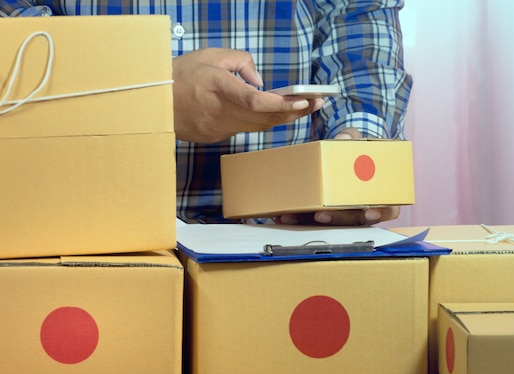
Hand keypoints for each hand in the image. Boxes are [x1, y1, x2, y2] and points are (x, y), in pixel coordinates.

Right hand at [172, 48, 323, 142]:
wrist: (154, 102)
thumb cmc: (181, 74)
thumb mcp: (211, 55)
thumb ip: (241, 62)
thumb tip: (261, 82)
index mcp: (218, 87)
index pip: (256, 102)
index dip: (282, 104)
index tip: (303, 100)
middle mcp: (220, 111)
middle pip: (265, 118)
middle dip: (295, 111)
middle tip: (317, 102)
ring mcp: (218, 128)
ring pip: (259, 126)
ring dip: (282, 118)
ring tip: (303, 107)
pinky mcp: (216, 137)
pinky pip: (244, 129)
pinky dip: (260, 121)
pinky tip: (272, 113)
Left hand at [276, 128, 400, 225]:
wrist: (342, 157)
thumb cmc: (357, 153)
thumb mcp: (357, 141)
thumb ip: (352, 137)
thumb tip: (343, 139)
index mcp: (380, 196)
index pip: (389, 210)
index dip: (383, 213)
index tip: (371, 212)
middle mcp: (363, 211)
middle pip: (354, 221)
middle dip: (337, 219)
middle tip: (320, 214)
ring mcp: (344, 216)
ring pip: (330, 225)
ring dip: (310, 223)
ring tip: (291, 216)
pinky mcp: (326, 216)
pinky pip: (313, 223)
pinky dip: (298, 219)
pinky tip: (283, 215)